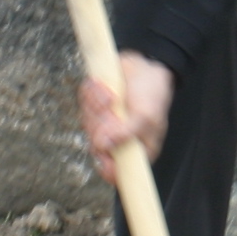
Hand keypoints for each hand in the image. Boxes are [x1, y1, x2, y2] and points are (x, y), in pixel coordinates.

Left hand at [78, 53, 172, 179]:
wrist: (147, 64)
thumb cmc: (153, 94)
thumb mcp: (145, 117)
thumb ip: (125, 134)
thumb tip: (103, 147)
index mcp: (135, 149)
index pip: (117, 171)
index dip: (107, 167)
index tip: (103, 156)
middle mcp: (117, 139)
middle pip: (96, 146)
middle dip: (101, 126)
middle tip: (113, 113)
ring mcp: (104, 122)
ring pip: (87, 123)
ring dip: (97, 106)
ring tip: (112, 97)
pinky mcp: (94, 103)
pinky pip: (83, 102)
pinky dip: (92, 93)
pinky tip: (105, 88)